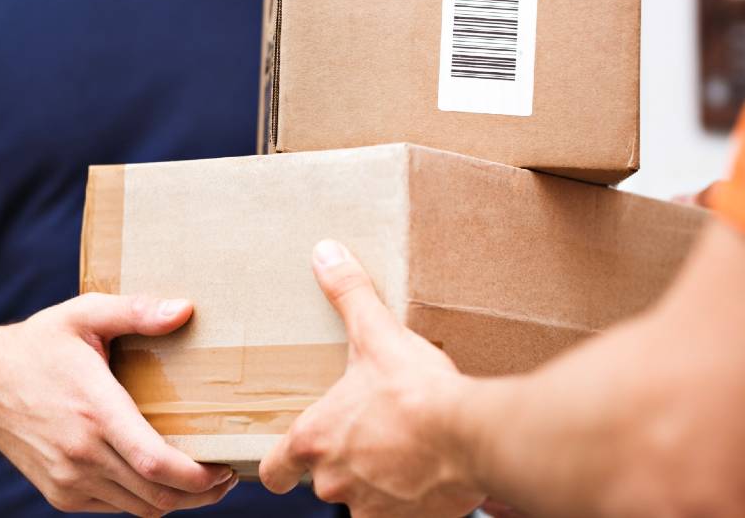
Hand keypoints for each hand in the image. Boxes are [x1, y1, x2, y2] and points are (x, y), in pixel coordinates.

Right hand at [0, 293, 237, 515]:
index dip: (199, 477)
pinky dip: (144, 498)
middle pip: (157, 495)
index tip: (226, 468)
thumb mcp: (84, 315)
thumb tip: (186, 310)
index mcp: (94, 410)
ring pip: (140, 508)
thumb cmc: (38, 345)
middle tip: (226, 474)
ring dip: (177, 500)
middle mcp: (81, 453)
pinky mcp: (61, 493)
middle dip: (202, 493)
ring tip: (202, 477)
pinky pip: (117, 506)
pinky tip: (159, 475)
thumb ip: (136, 312)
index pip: (156, 463)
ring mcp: (68, 479)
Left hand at [259, 240, 485, 517]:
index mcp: (315, 438)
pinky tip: (431, 477)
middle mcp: (333, 481)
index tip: (283, 468)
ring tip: (407, 454)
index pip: (274, 470)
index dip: (277, 468)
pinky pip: (398, 517)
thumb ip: (349, 294)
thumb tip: (324, 253)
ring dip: (379, 482)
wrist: (470, 435)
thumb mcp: (377, 334)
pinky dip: (411, 503)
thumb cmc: (416, 389)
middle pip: (325, 480)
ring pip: (363, 499)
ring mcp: (367, 507)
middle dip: (347, 461)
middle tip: (374, 437)